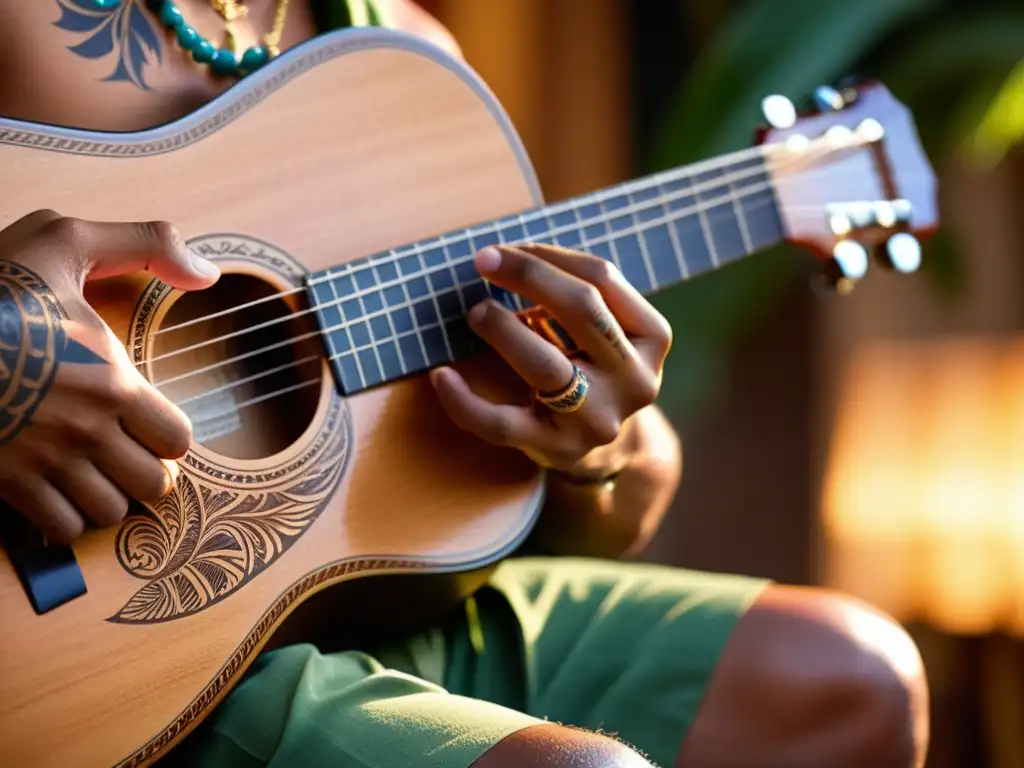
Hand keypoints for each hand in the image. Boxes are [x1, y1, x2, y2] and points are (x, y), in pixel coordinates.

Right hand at [0, 210, 219, 543]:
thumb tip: (206, 273)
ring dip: (109, 496)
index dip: (170, 436)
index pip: (179, 439)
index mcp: (113, 382)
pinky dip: (68, 518)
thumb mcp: (65, 241)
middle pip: (154, 485)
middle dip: (146, 471)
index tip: (150, 425)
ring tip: (93, 473)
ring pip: (111, 511)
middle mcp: (87, 430)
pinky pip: (62, 527)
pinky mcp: (6, 483)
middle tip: (126, 454)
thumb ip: (145, 244)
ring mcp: (45, 461)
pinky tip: (58, 492)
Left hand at [429, 244, 671, 474]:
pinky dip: (464, 401)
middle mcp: (634, 379)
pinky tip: (441, 376)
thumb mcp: (604, 331)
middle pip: (582, 310)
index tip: (505, 249)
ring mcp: (598, 418)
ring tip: (475, 312)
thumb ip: (576, 294)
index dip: (547, 255)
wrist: (601, 450)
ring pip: (546, 365)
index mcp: (651, 338)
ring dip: (502, 328)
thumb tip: (505, 254)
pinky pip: (502, 424)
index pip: (602, 278)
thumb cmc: (590, 369)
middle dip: (528, 277)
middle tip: (483, 262)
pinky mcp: (557, 448)